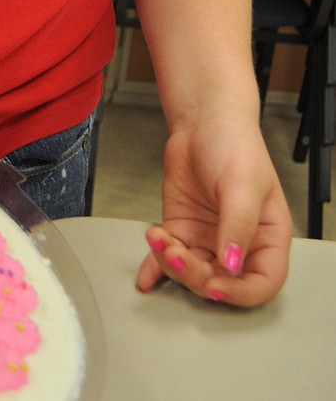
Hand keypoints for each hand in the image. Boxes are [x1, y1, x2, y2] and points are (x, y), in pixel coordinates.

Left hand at [136, 118, 291, 306]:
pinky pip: (170, 256)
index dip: (240, 292)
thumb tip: (231, 264)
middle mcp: (239, 244)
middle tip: (177, 257)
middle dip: (197, 276)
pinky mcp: (183, 229)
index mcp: (267, 237)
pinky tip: (145, 276)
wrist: (202, 122)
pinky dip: (156, 267)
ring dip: (172, 265)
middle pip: (222, 281)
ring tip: (159, 239)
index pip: (262, 282)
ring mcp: (209, 239)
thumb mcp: (241, 184)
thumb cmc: (234, 145)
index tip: (215, 284)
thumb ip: (238, 225)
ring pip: (193, 272)